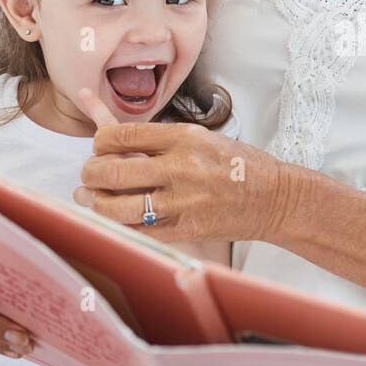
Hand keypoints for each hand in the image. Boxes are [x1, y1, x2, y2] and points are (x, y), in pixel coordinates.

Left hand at [72, 87, 293, 243]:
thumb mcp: (202, 138)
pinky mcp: (187, 230)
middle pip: (114, 170)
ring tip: (92, 198)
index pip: (122, 134)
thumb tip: (110, 132)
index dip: (99, 141)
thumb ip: (159, 140)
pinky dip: (117, 227)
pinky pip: (138, 233)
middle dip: (91, 173)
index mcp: (186, 137)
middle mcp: (182, 167)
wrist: (276, 197)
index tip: (98, 146)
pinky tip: (111, 220)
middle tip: (89, 175)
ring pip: (118, 206)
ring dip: (96, 203)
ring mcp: (184, 202)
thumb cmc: (238, 165)